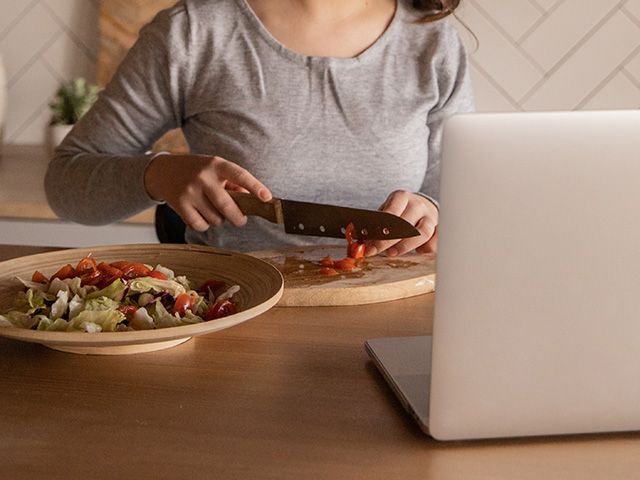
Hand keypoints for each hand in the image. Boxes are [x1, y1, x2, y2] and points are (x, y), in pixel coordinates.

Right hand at [144, 154, 271, 231]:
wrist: (163, 171)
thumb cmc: (198, 172)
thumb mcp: (216, 170)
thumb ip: (234, 184)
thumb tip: (250, 202)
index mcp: (217, 164)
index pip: (240, 175)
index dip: (255, 187)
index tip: (267, 198)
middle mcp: (203, 176)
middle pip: (228, 206)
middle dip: (238, 218)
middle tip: (240, 220)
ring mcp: (190, 191)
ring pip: (215, 219)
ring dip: (219, 220)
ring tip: (212, 210)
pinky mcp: (180, 204)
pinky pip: (200, 225)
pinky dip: (204, 225)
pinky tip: (200, 215)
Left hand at [364, 191, 437, 256]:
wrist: (422, 204)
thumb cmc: (399, 210)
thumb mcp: (386, 210)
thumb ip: (376, 224)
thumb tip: (363, 242)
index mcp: (402, 197)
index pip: (392, 213)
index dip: (380, 230)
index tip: (370, 243)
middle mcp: (418, 205)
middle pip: (405, 225)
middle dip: (389, 241)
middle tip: (376, 251)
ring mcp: (430, 216)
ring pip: (423, 233)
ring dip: (406, 246)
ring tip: (392, 253)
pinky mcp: (439, 227)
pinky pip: (437, 240)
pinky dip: (428, 248)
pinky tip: (418, 251)